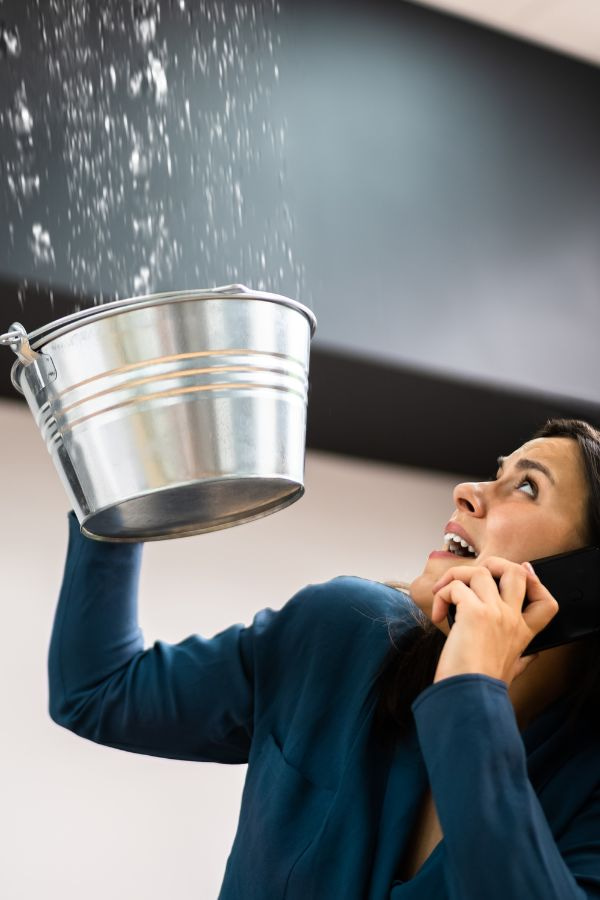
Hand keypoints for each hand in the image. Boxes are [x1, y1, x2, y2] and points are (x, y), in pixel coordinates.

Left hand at [430, 557, 558, 685]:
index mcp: (522, 633)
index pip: (547, 601)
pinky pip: (455, 587)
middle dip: (493, 564)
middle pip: (516, 572)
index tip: (522, 573)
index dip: (535, 581)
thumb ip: (523, 660)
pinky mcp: (473, 612)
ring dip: (455, 577)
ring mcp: (495, 613)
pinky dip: (442, 594)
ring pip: (480, 571)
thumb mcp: (513, 672)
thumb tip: (530, 657)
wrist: (469, 697)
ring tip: (442, 595)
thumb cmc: (482, 686)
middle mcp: (512, 619)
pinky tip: (437, 616)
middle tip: (470, 578)